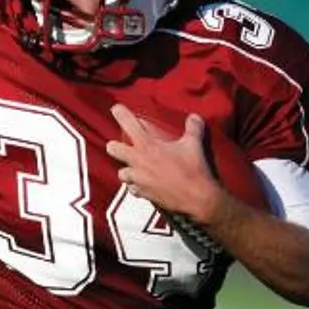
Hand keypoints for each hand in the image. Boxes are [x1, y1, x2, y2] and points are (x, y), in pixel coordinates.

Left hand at [104, 108, 230, 225]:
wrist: (196, 199)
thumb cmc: (193, 170)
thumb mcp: (194, 144)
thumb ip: (193, 127)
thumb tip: (194, 117)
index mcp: (147, 145)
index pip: (127, 123)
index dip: (120, 113)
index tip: (117, 109)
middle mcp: (138, 161)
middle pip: (112, 149)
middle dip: (116, 146)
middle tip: (125, 145)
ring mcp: (138, 179)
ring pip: (121, 172)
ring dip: (126, 169)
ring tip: (135, 167)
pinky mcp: (143, 194)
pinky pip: (132, 189)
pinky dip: (135, 186)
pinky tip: (143, 184)